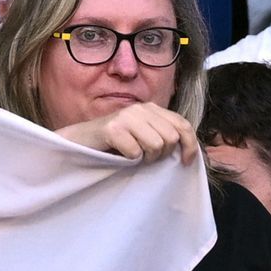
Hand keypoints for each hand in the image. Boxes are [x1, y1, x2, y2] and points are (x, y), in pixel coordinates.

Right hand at [56, 103, 199, 163]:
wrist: (80, 140)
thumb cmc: (114, 142)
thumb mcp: (143, 133)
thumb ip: (162, 133)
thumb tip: (187, 149)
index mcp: (151, 108)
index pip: (183, 124)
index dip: (190, 145)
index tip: (185, 162)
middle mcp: (140, 109)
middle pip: (171, 138)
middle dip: (162, 154)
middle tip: (146, 157)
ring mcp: (126, 117)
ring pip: (156, 145)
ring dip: (146, 158)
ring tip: (133, 156)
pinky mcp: (113, 129)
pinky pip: (136, 153)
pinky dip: (129, 160)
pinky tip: (120, 155)